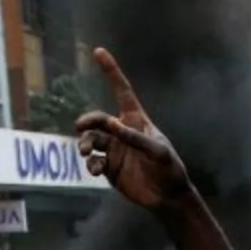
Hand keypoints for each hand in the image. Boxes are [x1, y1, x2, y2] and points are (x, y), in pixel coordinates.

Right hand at [75, 49, 195, 212]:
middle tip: (81, 127)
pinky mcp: (109, 168)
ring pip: (90, 140)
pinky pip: (93, 162)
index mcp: (136, 121)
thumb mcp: (158, 153)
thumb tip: (111, 125)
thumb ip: (136, 139)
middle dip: (88, 121)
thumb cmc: (170, 170)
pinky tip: (97, 170)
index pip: (122, 92)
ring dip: (84, 144)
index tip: (98, 51)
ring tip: (85, 153)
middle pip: (98, 119)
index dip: (111, 72)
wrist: (168, 198)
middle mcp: (122, 133)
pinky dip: (91, 165)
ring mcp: (114, 150)